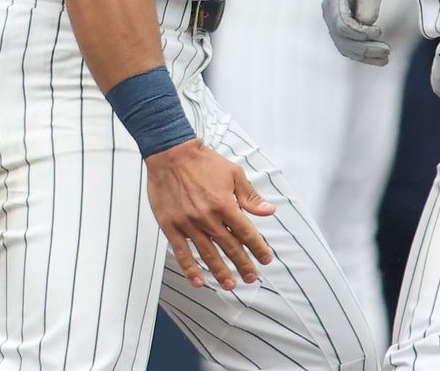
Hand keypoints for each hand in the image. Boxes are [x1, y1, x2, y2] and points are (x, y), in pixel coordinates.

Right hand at [143, 140, 274, 289]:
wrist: (170, 154)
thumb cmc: (203, 162)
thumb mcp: (233, 173)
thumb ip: (250, 196)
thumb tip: (269, 211)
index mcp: (224, 204)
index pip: (246, 232)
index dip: (258, 248)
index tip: (266, 259)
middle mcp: (207, 217)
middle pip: (230, 246)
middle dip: (243, 264)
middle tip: (252, 278)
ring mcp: (188, 223)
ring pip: (207, 253)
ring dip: (220, 271)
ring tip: (231, 285)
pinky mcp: (170, 226)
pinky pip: (181, 252)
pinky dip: (190, 268)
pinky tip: (198, 281)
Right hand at [321, 0, 400, 64]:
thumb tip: (367, 21)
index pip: (341, 24)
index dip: (359, 32)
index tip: (379, 32)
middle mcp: (329, 11)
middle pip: (342, 39)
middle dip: (364, 48)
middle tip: (387, 51)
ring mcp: (333, 22)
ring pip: (344, 46)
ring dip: (365, 55)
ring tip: (386, 57)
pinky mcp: (341, 29)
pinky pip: (349, 47)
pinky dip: (363, 56)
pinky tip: (381, 59)